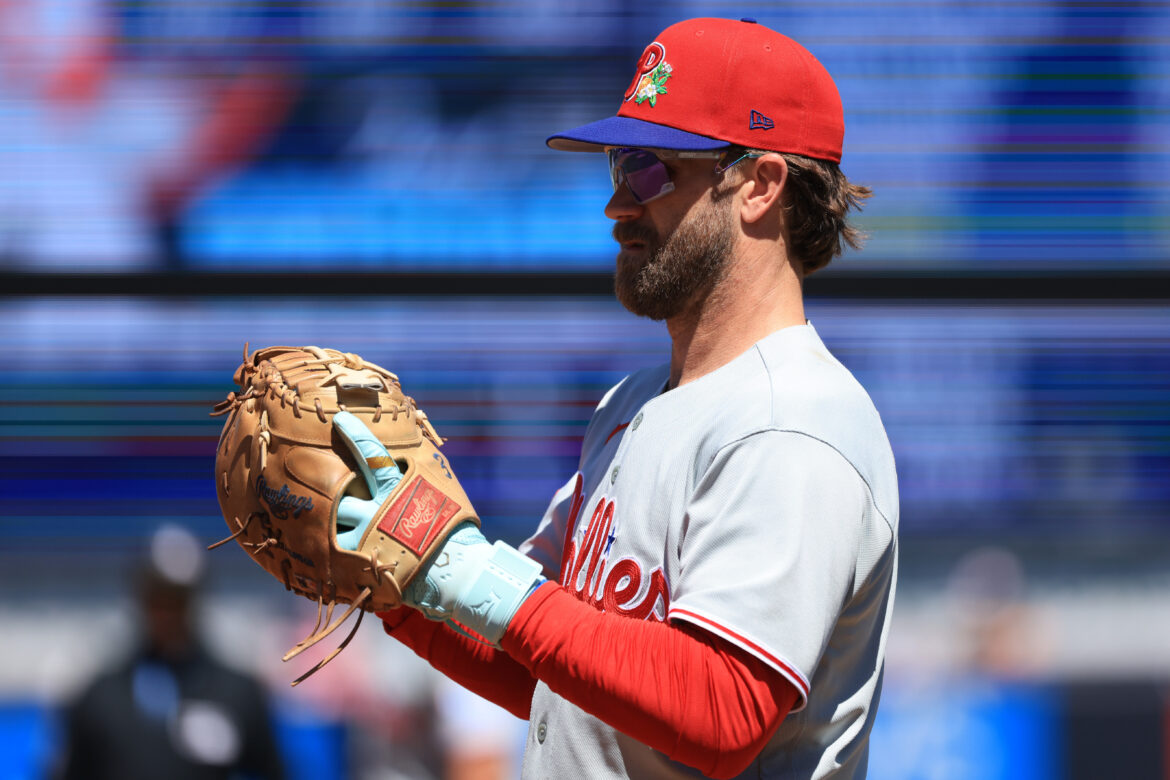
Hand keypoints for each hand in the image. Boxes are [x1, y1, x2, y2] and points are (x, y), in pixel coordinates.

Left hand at [332, 411, 544, 643]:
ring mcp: (366, 539)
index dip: (355, 436)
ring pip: (336, 528)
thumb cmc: (456, 530)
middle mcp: (374, 511)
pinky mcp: (362, 566)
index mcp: (394, 490)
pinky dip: (342, 555)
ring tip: (348, 532)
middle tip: (341, 496)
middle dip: (339, 495)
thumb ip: (424, 474)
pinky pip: (340, 558)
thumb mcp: (444, 491)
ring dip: (340, 528)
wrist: (458, 574)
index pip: (371, 455)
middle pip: (342, 496)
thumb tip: (417, 452)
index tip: (340, 421)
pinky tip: (347, 557)